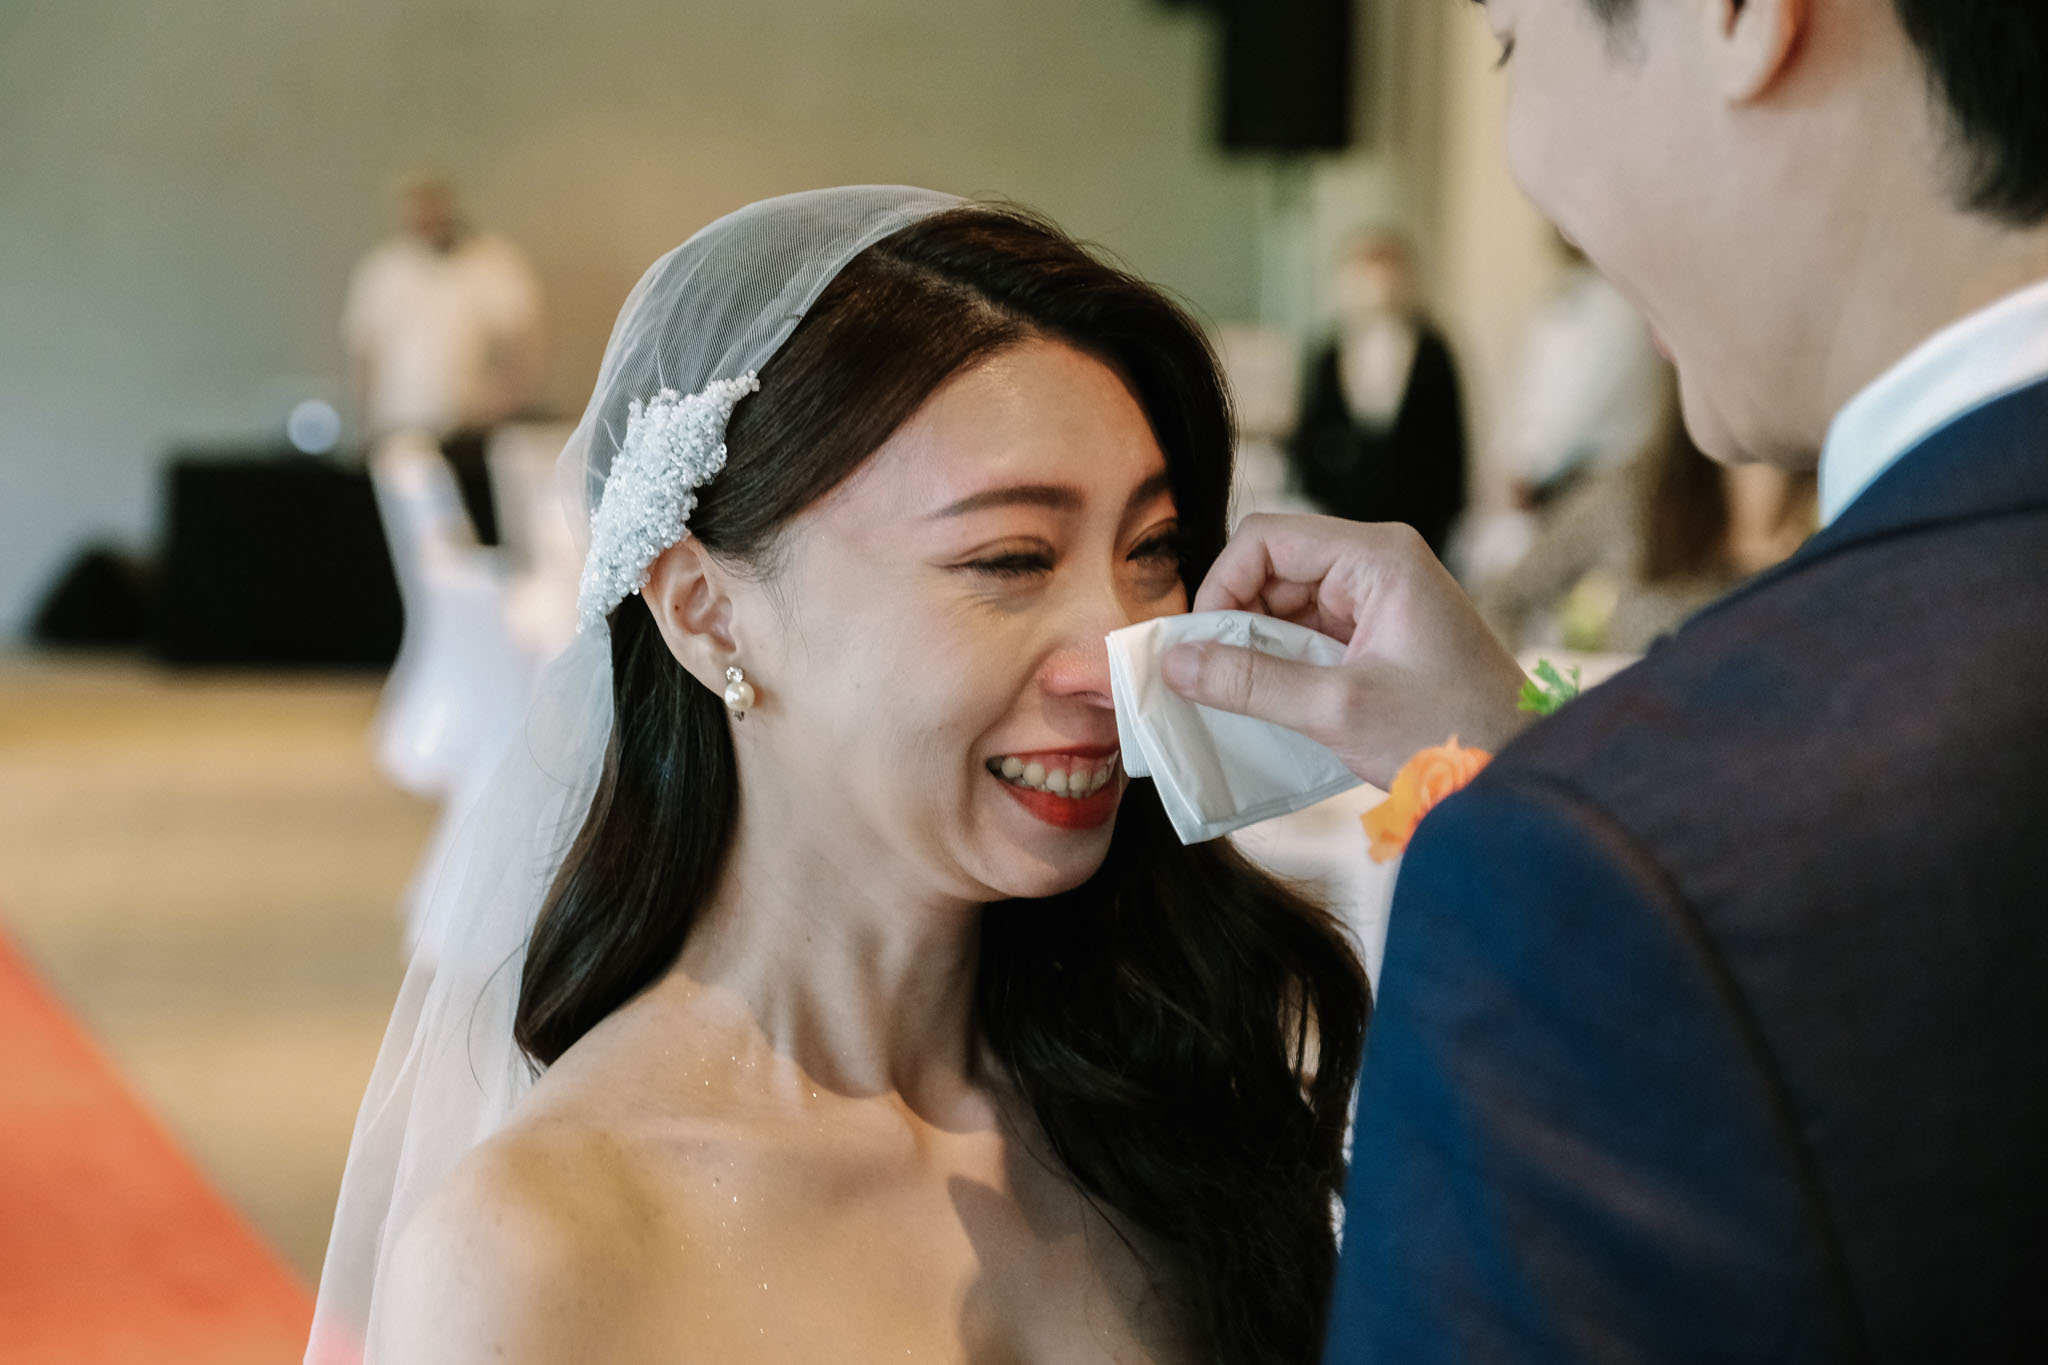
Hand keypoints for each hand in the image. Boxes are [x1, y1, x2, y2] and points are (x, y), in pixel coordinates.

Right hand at [1161, 514, 1529, 788]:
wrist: (1520, 769)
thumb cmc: (1450, 733)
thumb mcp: (1338, 710)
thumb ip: (1251, 682)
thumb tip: (1176, 662)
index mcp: (1379, 557)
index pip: (1268, 540)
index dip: (1222, 585)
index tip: (1202, 644)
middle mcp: (1379, 564)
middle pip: (1273, 568)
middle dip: (1236, 621)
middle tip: (1212, 678)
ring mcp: (1381, 598)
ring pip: (1286, 604)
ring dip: (1258, 647)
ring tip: (1244, 697)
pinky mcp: (1380, 633)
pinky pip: (1310, 633)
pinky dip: (1283, 664)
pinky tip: (1273, 702)